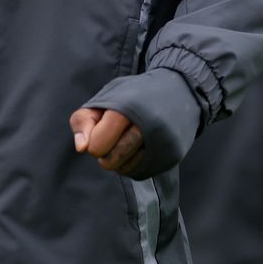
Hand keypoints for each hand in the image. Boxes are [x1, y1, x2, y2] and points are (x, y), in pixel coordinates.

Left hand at [71, 69, 202, 179]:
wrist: (181, 90)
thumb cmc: (136, 94)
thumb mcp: (106, 96)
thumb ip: (83, 119)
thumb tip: (81, 148)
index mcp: (126, 109)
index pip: (97, 146)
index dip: (95, 140)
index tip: (103, 128)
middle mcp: (147, 127)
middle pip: (110, 161)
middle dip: (106, 152)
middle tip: (115, 136)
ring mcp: (161, 144)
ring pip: (124, 170)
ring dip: (120, 160)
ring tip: (128, 140)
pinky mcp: (171, 156)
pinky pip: (140, 173)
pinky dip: (134, 165)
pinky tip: (140, 148)